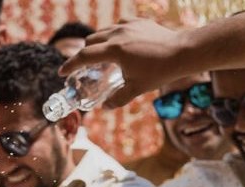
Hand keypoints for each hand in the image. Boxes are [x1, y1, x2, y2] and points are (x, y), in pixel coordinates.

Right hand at [60, 19, 188, 107]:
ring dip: (97, 43)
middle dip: (84, 53)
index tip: (62, 73)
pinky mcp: (139, 21)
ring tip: (99, 56)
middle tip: (82, 66)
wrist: (183, 52)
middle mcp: (118, 34)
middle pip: (91, 41)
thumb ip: (118, 99)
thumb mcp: (136, 89)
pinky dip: (113, 35)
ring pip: (104, 31)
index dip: (70, 65)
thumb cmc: (159, 72)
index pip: (85, 57)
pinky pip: (119, 26)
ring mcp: (129, 25)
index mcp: (114, 50)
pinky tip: (118, 44)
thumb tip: (105, 107)